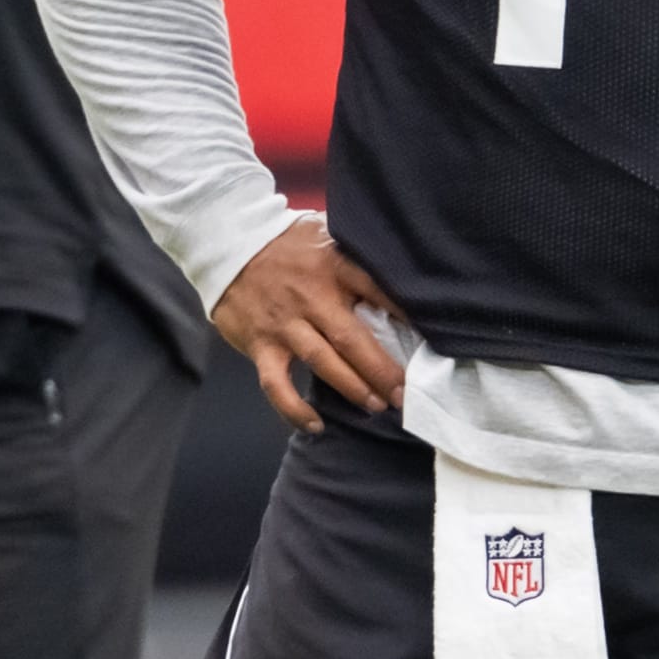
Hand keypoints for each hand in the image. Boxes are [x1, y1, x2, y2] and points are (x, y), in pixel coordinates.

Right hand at [213, 213, 406, 435]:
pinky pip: (276, 384)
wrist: (229, 244)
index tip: (430, 336)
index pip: (377, 290)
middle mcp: (311, 299)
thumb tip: (398, 271)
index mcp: (333, 267)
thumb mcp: (328, 233)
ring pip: (322, 362)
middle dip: (382, 369)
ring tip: (378, 406)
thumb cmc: (286, 243)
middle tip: (406, 393)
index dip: (404, 313)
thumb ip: (357, 254)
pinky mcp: (260, 345)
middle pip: (352, 338)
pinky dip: (293, 408)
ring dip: (352, 387)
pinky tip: (315, 425)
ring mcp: (284, 325)